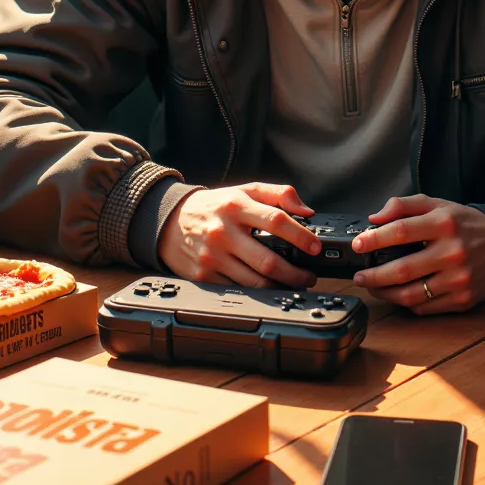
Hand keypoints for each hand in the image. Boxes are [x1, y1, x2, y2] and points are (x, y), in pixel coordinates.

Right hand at [157, 182, 320, 288]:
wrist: (169, 221)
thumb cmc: (213, 207)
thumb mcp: (243, 190)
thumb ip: (278, 194)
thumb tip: (306, 210)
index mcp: (236, 206)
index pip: (275, 220)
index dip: (300, 236)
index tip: (315, 247)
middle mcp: (224, 232)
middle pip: (267, 260)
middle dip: (295, 273)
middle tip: (309, 277)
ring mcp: (212, 257)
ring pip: (255, 281)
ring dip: (280, 287)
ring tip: (294, 284)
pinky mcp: (204, 277)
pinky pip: (238, 290)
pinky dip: (257, 293)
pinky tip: (268, 289)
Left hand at [351, 195, 484, 313]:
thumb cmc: (464, 224)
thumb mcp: (437, 204)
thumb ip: (403, 205)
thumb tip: (375, 218)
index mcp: (444, 223)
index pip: (401, 231)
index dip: (374, 239)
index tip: (358, 245)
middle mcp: (453, 252)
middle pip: (402, 269)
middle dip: (373, 275)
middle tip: (359, 275)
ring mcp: (459, 279)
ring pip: (412, 295)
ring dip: (385, 293)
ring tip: (373, 287)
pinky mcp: (463, 300)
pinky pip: (426, 307)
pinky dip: (407, 303)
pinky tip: (398, 295)